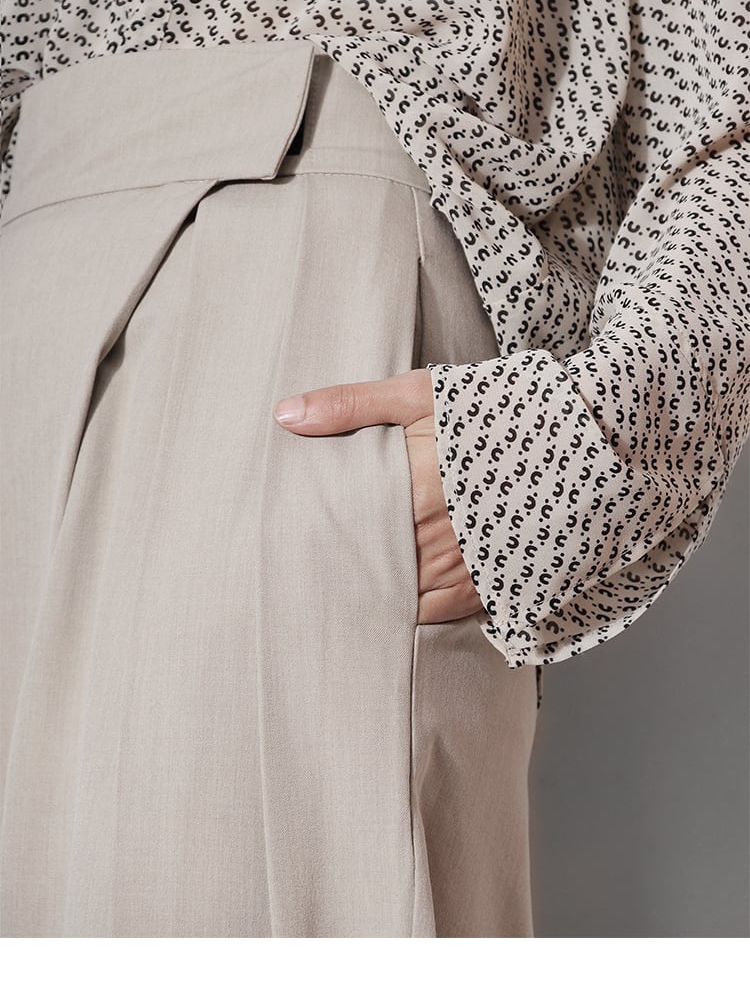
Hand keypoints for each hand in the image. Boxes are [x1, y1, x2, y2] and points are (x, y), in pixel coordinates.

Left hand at [272, 368, 484, 624]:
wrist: (579, 435)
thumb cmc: (497, 409)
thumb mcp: (422, 394)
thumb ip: (351, 405)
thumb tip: (285, 416)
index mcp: (414, 489)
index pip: (347, 530)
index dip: (316, 542)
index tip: (292, 545)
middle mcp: (438, 536)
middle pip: (371, 566)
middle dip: (342, 569)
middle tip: (307, 574)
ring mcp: (468, 565)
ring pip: (400, 596)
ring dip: (374, 592)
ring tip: (343, 591)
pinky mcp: (494, 581)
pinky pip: (440, 611)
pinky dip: (413, 608)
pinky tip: (395, 599)